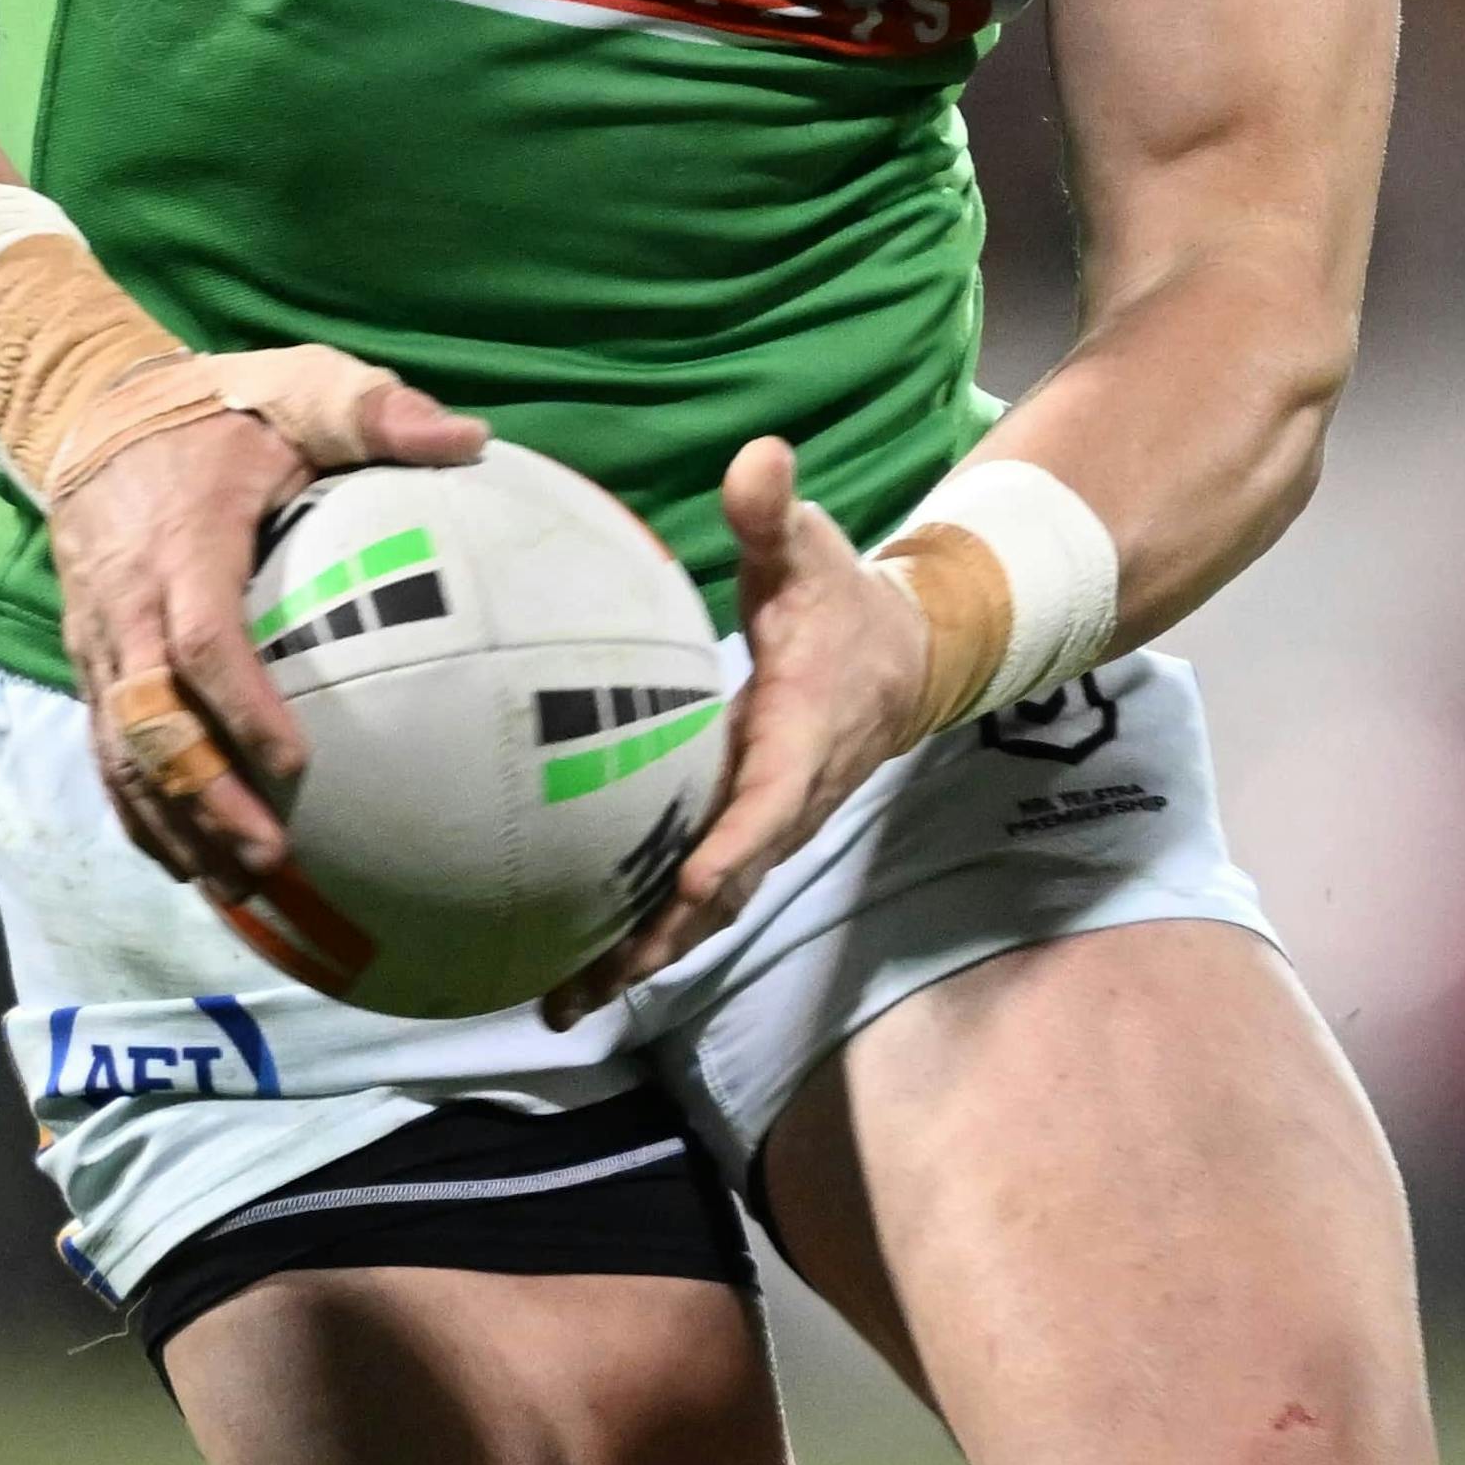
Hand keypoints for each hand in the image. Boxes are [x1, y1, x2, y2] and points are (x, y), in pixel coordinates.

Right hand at [48, 339, 479, 903]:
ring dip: (172, 823)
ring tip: (234, 887)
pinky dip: (142, 815)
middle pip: (149, 719)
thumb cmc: (218, 411)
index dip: (242, 708)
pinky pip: (107, 753)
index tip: (295, 765)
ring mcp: (100, 642)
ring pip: (121, 751)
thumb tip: (472, 439)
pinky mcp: (90, 666)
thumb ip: (373, 412)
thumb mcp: (295, 386)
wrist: (91, 414)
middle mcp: (127, 603)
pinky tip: (191, 868)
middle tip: (268, 857)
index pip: (201, 638)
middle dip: (203, 796)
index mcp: (182, 543)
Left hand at [549, 433, 930, 1026]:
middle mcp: (787, 801)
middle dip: (664, 936)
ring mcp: (764, 830)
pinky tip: (572, 970)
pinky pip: (693, 899)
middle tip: (587, 981)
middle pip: (728, 884)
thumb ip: (775, 515)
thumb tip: (756, 461)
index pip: (773, 799)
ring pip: (707, 909)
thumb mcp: (813, 551)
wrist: (904, 661)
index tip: (692, 884)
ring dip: (642, 957)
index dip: (735, 843)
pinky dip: (642, 938)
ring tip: (560, 1003)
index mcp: (803, 735)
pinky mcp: (739, 838)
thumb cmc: (841, 601)